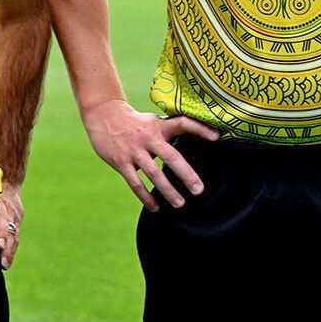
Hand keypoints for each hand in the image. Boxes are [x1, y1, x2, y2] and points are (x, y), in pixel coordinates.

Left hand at [0, 184, 23, 269]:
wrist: (10, 179)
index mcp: (1, 203)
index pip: (3, 219)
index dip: (1, 233)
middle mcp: (11, 211)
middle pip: (11, 232)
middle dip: (7, 249)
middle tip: (2, 264)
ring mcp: (16, 217)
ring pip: (15, 236)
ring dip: (10, 252)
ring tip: (4, 266)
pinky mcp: (18, 221)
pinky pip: (15, 236)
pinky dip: (11, 248)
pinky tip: (6, 260)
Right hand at [81, 99, 218, 211]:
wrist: (103, 114)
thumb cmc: (134, 121)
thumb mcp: (153, 121)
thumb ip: (170, 131)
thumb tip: (196, 142)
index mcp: (159, 126)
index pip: (183, 123)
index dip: (200, 129)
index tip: (217, 137)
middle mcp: (148, 137)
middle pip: (170, 157)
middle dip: (186, 175)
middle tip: (198, 190)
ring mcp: (134, 150)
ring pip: (154, 174)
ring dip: (167, 191)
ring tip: (179, 204)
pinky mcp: (121, 161)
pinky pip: (135, 183)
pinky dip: (146, 197)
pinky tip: (155, 207)